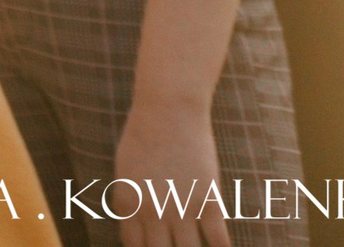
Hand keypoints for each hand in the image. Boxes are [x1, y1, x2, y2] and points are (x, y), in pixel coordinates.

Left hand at [113, 100, 228, 246]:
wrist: (168, 109)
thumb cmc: (142, 134)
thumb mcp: (125, 169)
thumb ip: (130, 199)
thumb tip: (136, 223)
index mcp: (128, 203)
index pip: (134, 246)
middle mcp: (153, 211)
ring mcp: (182, 208)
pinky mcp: (209, 201)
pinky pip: (218, 239)